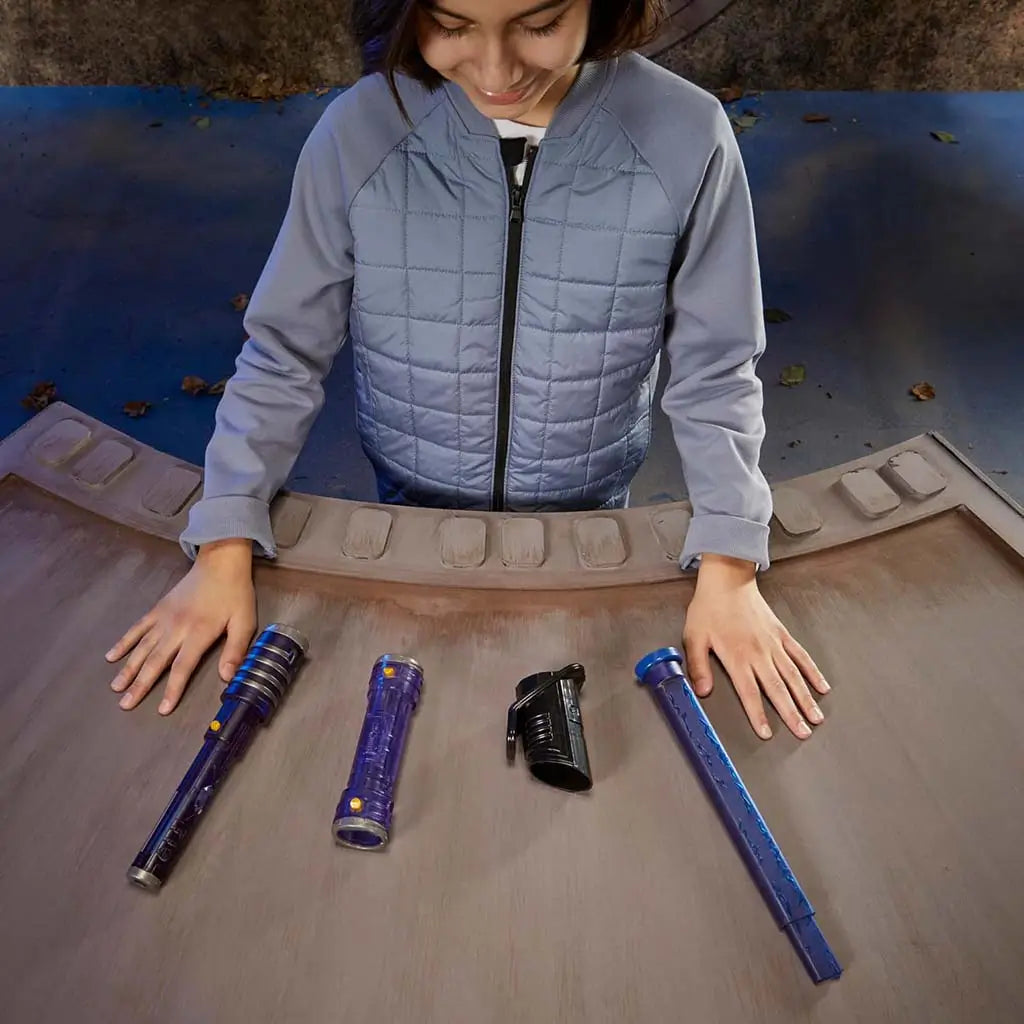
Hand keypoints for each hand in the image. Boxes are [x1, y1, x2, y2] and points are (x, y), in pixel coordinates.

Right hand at [105, 539, 256, 714]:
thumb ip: (236, 650)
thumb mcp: (245, 622)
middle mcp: (176, 627)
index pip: (182, 667)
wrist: (220, 563)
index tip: (162, 709)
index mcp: (199, 632)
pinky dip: (123, 642)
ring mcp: (163, 618)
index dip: (172, 689)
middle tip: (125, 705)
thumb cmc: (235, 594)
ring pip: (142, 647)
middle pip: (155, 661)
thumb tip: (227, 678)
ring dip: (128, 668)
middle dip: (140, 685)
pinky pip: (137, 628)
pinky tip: (111, 656)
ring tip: (116, 688)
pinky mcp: (157, 609)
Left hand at [683, 554, 830, 740]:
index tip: (767, 733)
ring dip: (806, 698)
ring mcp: (773, 644)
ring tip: (816, 718)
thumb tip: (701, 692)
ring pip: (794, 676)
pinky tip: (822, 687)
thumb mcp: (694, 637)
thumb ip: (698, 666)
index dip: (758, 714)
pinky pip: (801, 656)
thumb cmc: (709, 609)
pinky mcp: (782, 634)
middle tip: (802, 733)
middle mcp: (759, 653)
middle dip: (791, 714)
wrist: (727, 581)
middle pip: (778, 689)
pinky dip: (812, 672)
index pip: (749, 692)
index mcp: (736, 657)